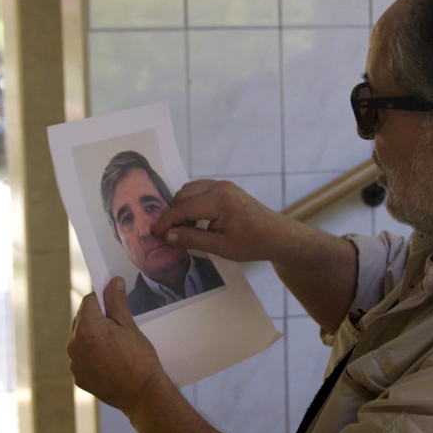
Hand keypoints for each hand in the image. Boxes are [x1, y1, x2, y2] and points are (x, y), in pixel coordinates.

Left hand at [67, 277, 163, 413]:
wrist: (142, 393)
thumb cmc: (139, 359)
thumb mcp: (129, 325)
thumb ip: (117, 301)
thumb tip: (113, 282)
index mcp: (87, 328)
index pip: (89, 301)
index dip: (103, 298)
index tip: (113, 301)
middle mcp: (74, 345)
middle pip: (82, 319)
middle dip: (97, 318)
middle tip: (118, 326)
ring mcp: (74, 363)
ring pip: (81, 339)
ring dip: (93, 337)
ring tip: (115, 346)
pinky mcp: (78, 377)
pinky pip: (82, 358)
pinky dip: (92, 355)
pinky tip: (110, 360)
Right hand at [152, 179, 294, 262]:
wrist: (278, 236)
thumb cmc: (252, 244)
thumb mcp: (220, 247)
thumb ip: (191, 239)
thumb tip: (167, 235)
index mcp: (219, 200)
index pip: (182, 208)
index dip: (166, 222)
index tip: (154, 234)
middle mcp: (220, 186)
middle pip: (183, 195)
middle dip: (174, 214)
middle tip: (172, 235)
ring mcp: (224, 185)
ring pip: (190, 190)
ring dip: (182, 208)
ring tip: (185, 230)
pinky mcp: (226, 188)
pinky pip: (200, 190)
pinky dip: (192, 203)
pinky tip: (196, 221)